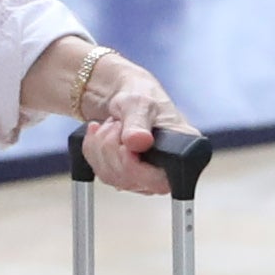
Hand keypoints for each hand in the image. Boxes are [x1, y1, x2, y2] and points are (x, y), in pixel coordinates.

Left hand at [61, 50, 192, 193]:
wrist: (124, 94)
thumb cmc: (141, 94)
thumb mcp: (140, 102)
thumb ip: (138, 123)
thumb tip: (139, 142)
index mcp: (180, 153)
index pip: (159, 181)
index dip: (133, 166)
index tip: (124, 144)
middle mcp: (164, 169)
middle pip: (129, 179)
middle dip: (112, 147)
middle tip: (117, 124)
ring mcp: (144, 175)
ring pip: (111, 177)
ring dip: (101, 146)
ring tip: (112, 125)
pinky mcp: (125, 175)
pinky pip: (101, 173)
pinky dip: (93, 150)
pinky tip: (99, 133)